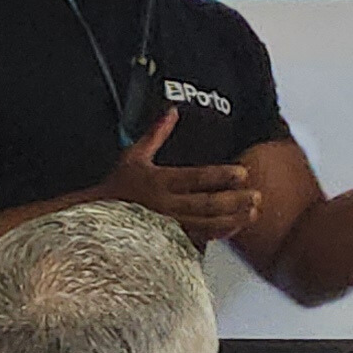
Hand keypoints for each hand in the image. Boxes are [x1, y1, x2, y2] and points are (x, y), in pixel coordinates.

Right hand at [100, 110, 258, 243]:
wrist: (95, 218)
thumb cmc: (116, 187)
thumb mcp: (133, 155)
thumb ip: (156, 134)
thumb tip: (171, 111)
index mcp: (159, 182)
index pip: (196, 178)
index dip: (221, 176)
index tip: (243, 173)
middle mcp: (166, 205)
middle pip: (206, 204)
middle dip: (234, 200)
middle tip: (256, 195)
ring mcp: (168, 226)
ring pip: (206, 225)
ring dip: (232, 220)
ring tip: (253, 213)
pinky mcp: (169, 240)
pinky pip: (198, 239)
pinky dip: (219, 234)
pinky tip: (236, 228)